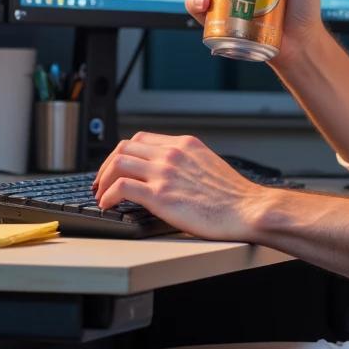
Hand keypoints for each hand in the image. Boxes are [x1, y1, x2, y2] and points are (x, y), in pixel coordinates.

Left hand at [93, 133, 262, 239]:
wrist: (247, 210)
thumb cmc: (234, 196)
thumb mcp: (210, 165)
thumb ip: (188, 163)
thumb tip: (172, 174)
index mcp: (184, 144)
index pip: (141, 139)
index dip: (123, 153)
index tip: (117, 166)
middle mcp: (172, 154)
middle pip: (124, 148)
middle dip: (108, 165)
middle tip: (103, 181)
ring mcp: (165, 173)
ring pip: (118, 163)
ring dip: (104, 179)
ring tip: (102, 194)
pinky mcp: (160, 195)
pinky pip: (122, 187)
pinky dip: (109, 195)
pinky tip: (108, 204)